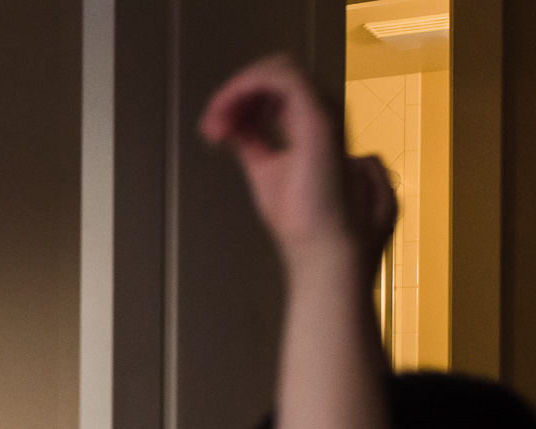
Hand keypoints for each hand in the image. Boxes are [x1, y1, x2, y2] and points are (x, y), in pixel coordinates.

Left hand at [200, 54, 394, 268]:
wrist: (325, 251)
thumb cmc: (305, 223)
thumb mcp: (266, 173)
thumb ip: (253, 145)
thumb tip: (231, 127)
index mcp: (309, 128)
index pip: (275, 92)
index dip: (240, 102)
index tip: (213, 131)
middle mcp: (319, 115)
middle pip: (275, 77)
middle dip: (235, 95)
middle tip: (211, 127)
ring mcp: (321, 115)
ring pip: (277, 71)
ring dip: (235, 91)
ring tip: (213, 125)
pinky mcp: (318, 120)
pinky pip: (281, 78)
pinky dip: (244, 88)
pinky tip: (224, 114)